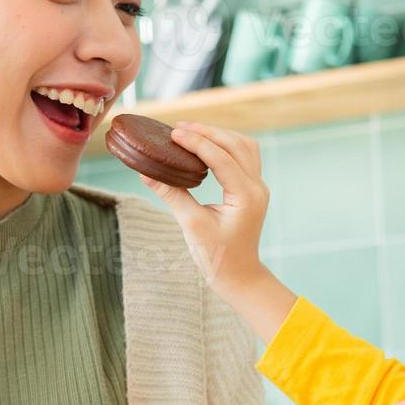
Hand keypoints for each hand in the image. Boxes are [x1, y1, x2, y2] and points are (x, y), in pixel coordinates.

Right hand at [142, 122, 296, 341]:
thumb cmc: (217, 257)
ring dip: (219, 135)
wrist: (239, 276)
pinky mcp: (252, 190)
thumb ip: (172, 195)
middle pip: (236, 145)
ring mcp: (258, 187)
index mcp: (246, 196)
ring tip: (191, 131)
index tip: (173, 133)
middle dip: (208, 132)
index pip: (221, 158)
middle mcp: (257, 187)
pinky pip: (244, 157)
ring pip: (244, 147)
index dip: (196, 142)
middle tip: (179, 128)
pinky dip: (226, 146)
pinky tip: (206, 145)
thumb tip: (146, 173)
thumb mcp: (191, 225)